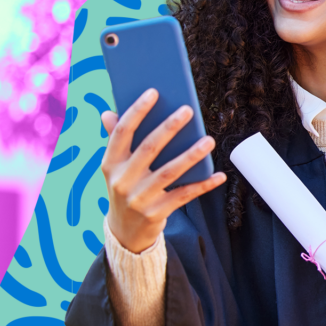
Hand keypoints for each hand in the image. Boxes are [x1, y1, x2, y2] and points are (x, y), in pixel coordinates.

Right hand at [101, 88, 225, 253]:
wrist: (125, 232)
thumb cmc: (125, 188)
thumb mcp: (115, 168)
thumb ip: (115, 140)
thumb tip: (107, 112)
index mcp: (110, 163)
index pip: (122, 132)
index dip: (137, 111)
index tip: (153, 92)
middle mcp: (122, 180)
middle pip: (149, 148)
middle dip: (169, 128)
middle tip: (188, 110)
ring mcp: (139, 198)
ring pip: (169, 172)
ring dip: (191, 155)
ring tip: (208, 140)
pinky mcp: (156, 212)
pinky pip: (184, 195)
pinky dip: (203, 185)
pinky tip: (219, 175)